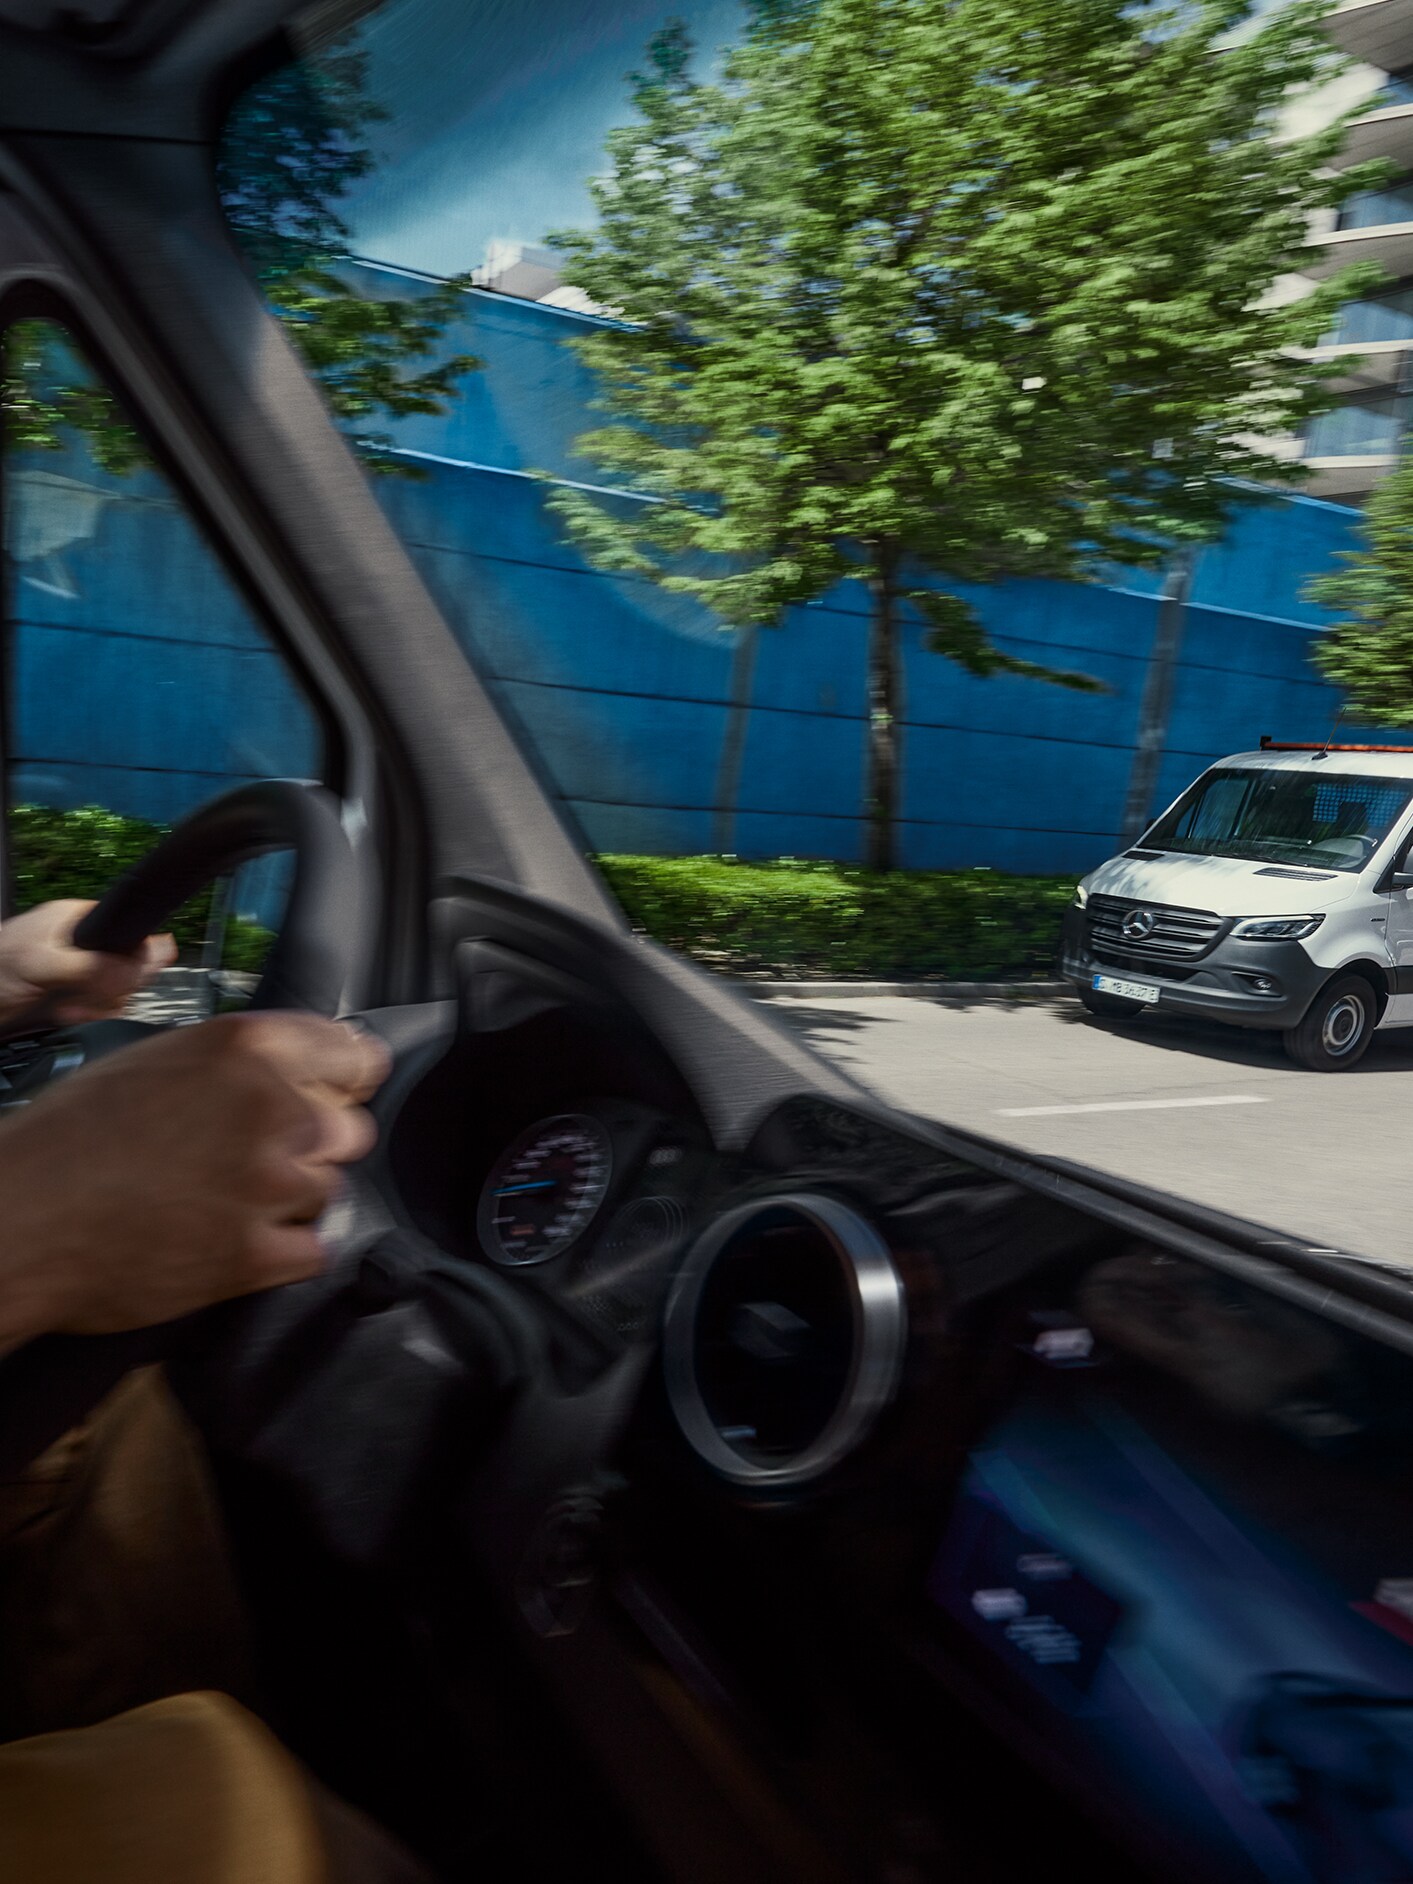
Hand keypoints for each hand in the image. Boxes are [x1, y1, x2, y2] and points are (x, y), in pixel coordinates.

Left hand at [0, 900, 175, 1028]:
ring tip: (70, 1007)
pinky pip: (103, 1004)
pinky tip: (68, 1013)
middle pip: (128, 964)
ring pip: (119, 988)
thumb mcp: (42, 965)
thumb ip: (91, 966)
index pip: (128, 931)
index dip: (134, 957)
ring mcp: (80, 968)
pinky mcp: (75, 992)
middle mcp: (82, 941)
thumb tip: (139, 966)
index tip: (129, 978)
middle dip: (113, 987)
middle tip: (90, 996)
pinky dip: (90, 1014)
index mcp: (76, 918)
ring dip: (100, 1005)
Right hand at [0, 1011, 389, 1343]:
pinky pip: (311, 1250)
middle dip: (314, 1147)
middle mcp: (271, 1108)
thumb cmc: (68, 1138)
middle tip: (257, 1160)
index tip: (340, 1094)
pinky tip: (231, 1242)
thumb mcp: (157, 1062)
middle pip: (349, 1130)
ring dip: (289, 1201)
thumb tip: (294, 1077)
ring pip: (327, 1191)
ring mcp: (268, 1184)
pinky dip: (281, 1253)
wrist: (19, 1220)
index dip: (347, 1082)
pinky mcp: (255, 1255)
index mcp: (246, 1048)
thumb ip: (237, 1066)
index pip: (355, 1056)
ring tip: (223, 1203)